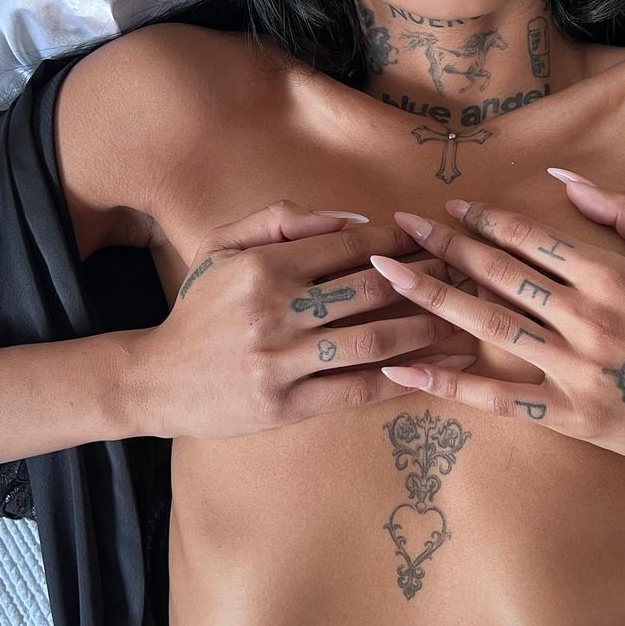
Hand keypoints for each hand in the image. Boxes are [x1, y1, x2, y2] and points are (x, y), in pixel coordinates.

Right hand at [132, 199, 473, 440]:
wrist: (156, 380)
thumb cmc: (199, 309)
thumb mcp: (223, 247)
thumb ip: (280, 220)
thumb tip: (353, 219)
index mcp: (264, 266)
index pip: (351, 246)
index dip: (401, 242)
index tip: (436, 239)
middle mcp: (275, 310)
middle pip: (373, 289)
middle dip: (428, 279)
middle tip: (468, 275)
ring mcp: (282, 361)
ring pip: (374, 340)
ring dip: (427, 329)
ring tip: (464, 323)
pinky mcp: (286, 406)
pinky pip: (357, 390)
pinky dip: (399, 378)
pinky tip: (433, 370)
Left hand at [367, 172, 624, 469]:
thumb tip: (563, 179)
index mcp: (611, 275)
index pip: (530, 238)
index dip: (483, 220)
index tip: (447, 209)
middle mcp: (587, 317)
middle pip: (499, 274)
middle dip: (444, 246)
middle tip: (398, 228)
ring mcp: (576, 369)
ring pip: (489, 326)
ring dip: (432, 298)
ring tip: (386, 276)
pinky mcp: (570, 415)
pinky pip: (498, 397)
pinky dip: (448, 382)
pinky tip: (403, 367)